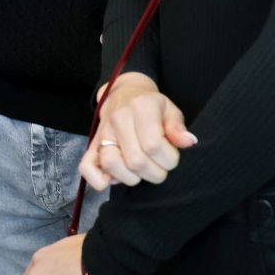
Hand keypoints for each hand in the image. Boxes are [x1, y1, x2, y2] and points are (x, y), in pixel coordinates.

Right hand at [80, 73, 196, 191]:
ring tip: (142, 171)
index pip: (153, 145)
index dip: (168, 159)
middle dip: (155, 173)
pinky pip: (86, 166)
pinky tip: (112, 180)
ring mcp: (103, 132)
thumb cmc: (151, 106)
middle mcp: (119, 118)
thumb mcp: (170, 110)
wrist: (124, 94)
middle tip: (160, 166)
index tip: (172, 156)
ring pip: (112, 164)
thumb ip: (178, 127)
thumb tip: (188, 142)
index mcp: (141, 107)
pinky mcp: (92, 144)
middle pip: (135, 160)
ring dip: (132, 178)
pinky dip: (98, 180)